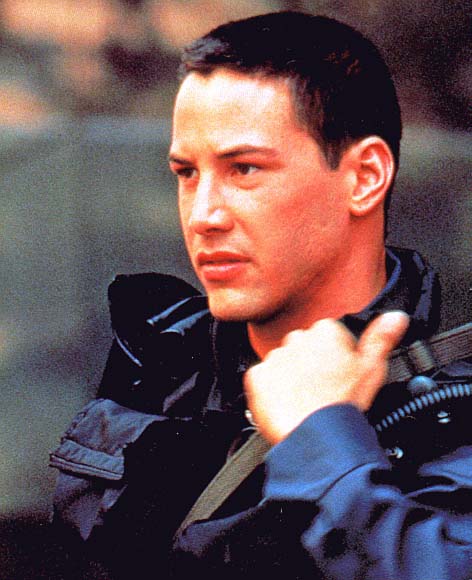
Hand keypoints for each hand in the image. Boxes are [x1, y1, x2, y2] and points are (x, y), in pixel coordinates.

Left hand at [244, 311, 408, 443]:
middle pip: (304, 349)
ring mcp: (275, 357)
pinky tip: (288, 404)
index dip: (336, 359)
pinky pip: (263, 380)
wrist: (315, 436)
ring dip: (291, 378)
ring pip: (284, 364)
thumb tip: (396, 316)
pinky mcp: (257, 376)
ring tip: (306, 401)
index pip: (329, 337)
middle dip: (311, 366)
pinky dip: (271, 391)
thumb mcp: (373, 370)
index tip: (339, 377)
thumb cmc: (343, 405)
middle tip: (323, 391)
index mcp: (325, 332)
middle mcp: (297, 339)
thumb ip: (382, 338)